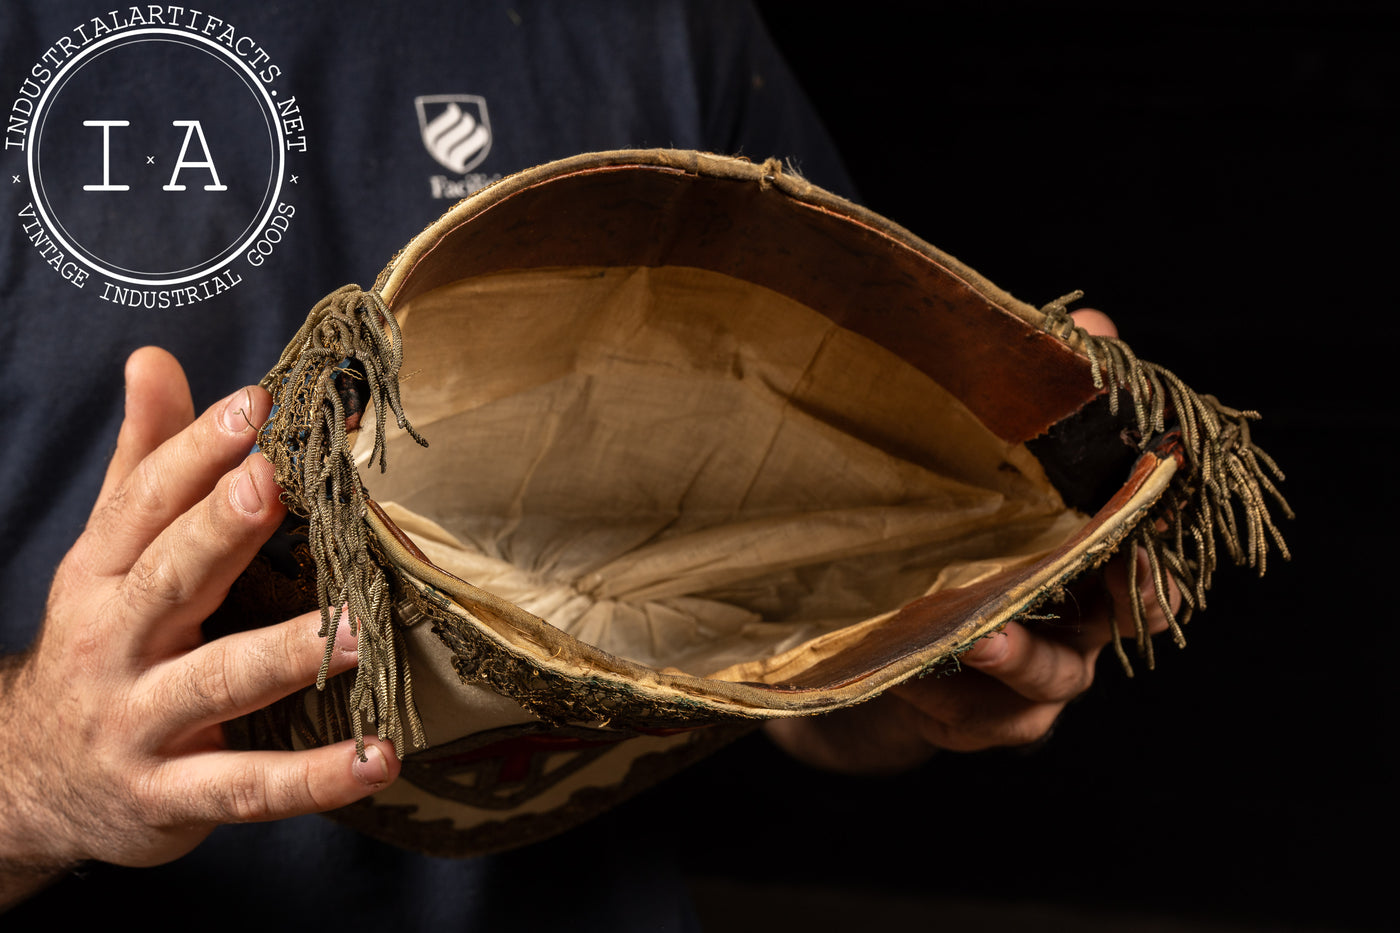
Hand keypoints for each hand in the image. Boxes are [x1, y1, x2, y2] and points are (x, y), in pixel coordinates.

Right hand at [0, 348, 399, 907]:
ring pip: (214, 682)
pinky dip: (314, 778)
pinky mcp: (170, 795)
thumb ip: (143, 463)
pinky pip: (246, 785)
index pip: (146, 501)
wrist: (30, 783)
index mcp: (102, 575)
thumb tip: (152, 358)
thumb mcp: (107, 554)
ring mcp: (140, 723)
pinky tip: (379, 756)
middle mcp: (113, 642)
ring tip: (362, 628)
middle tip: (275, 483)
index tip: (257, 404)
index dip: (197, 449)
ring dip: (288, 654)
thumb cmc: (101, 642)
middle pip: (170, 577)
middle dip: (218, 528)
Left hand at [764, 309, 1180, 772]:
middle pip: (1136, 614)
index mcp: (1090, 548)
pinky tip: (908, 675)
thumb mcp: (982, 463)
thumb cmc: (944, 533)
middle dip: (1121, 596)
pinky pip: (979, 718)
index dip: (1161, 524)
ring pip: (1053, 677)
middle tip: (1075, 580)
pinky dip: (945, 697)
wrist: (870, 631)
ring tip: (971, 635)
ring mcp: (1037, 674)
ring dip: (1015, 654)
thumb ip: (1037, 401)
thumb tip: (1092, 321)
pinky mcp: (982, 719)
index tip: (1149, 498)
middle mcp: (1082, 613)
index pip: (1154, 538)